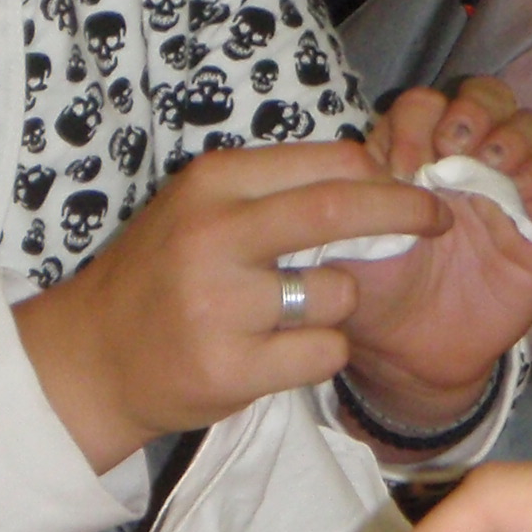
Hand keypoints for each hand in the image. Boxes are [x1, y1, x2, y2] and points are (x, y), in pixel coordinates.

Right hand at [15, 142, 450, 471]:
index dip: (383, 175)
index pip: (328, 162)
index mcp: (213, 184)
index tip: (411, 188)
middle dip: (406, 213)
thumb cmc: (163, 274)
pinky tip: (281, 351)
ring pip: (339, 292)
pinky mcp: (232, 369)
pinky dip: (323, 352)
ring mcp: (222, 306)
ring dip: (340, 303)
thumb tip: (377, 176)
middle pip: (341, 210)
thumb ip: (277, 191)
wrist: (92, 359)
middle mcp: (215, 236)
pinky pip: (327, 352)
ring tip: (290, 313)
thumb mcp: (203, 209)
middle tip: (440, 221)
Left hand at [332, 78, 531, 431]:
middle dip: (475, 109)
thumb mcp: (352, 239)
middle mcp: (466, 159)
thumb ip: (363, 196)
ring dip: (512, 135)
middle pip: (487, 98)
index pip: (426, 105)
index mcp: (416, 152)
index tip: (403, 168)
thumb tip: (388, 164)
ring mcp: (508, 186)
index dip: (418, 123)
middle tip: (457, 142)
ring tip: (491, 163)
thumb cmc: (376, 292)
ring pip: (529, 127)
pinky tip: (519, 192)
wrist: (412, 353)